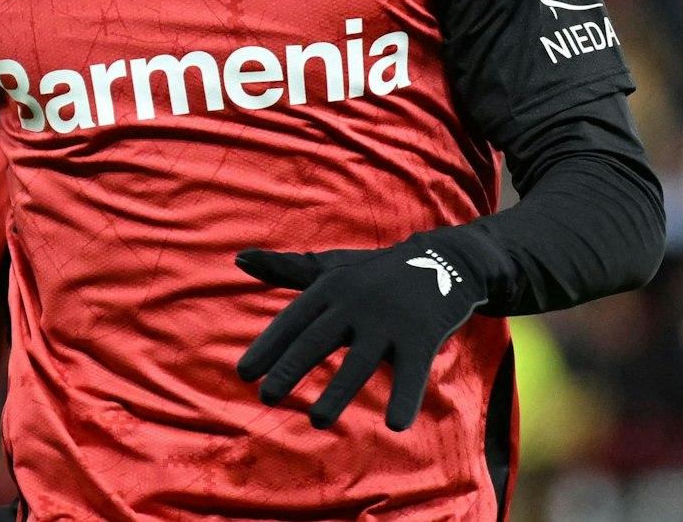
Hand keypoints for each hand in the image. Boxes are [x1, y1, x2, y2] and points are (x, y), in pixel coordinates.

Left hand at [235, 235, 488, 430]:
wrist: (444, 261)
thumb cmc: (374, 274)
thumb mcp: (330, 269)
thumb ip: (286, 270)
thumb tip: (238, 257)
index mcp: (330, 288)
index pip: (292, 320)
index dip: (268, 347)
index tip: (243, 374)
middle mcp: (355, 302)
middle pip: (318, 339)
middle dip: (291, 368)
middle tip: (265, 396)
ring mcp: (389, 321)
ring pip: (360, 361)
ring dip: (338, 392)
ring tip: (317, 421)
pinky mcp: (422, 336)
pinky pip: (411, 373)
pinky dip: (405, 398)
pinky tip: (395, 425)